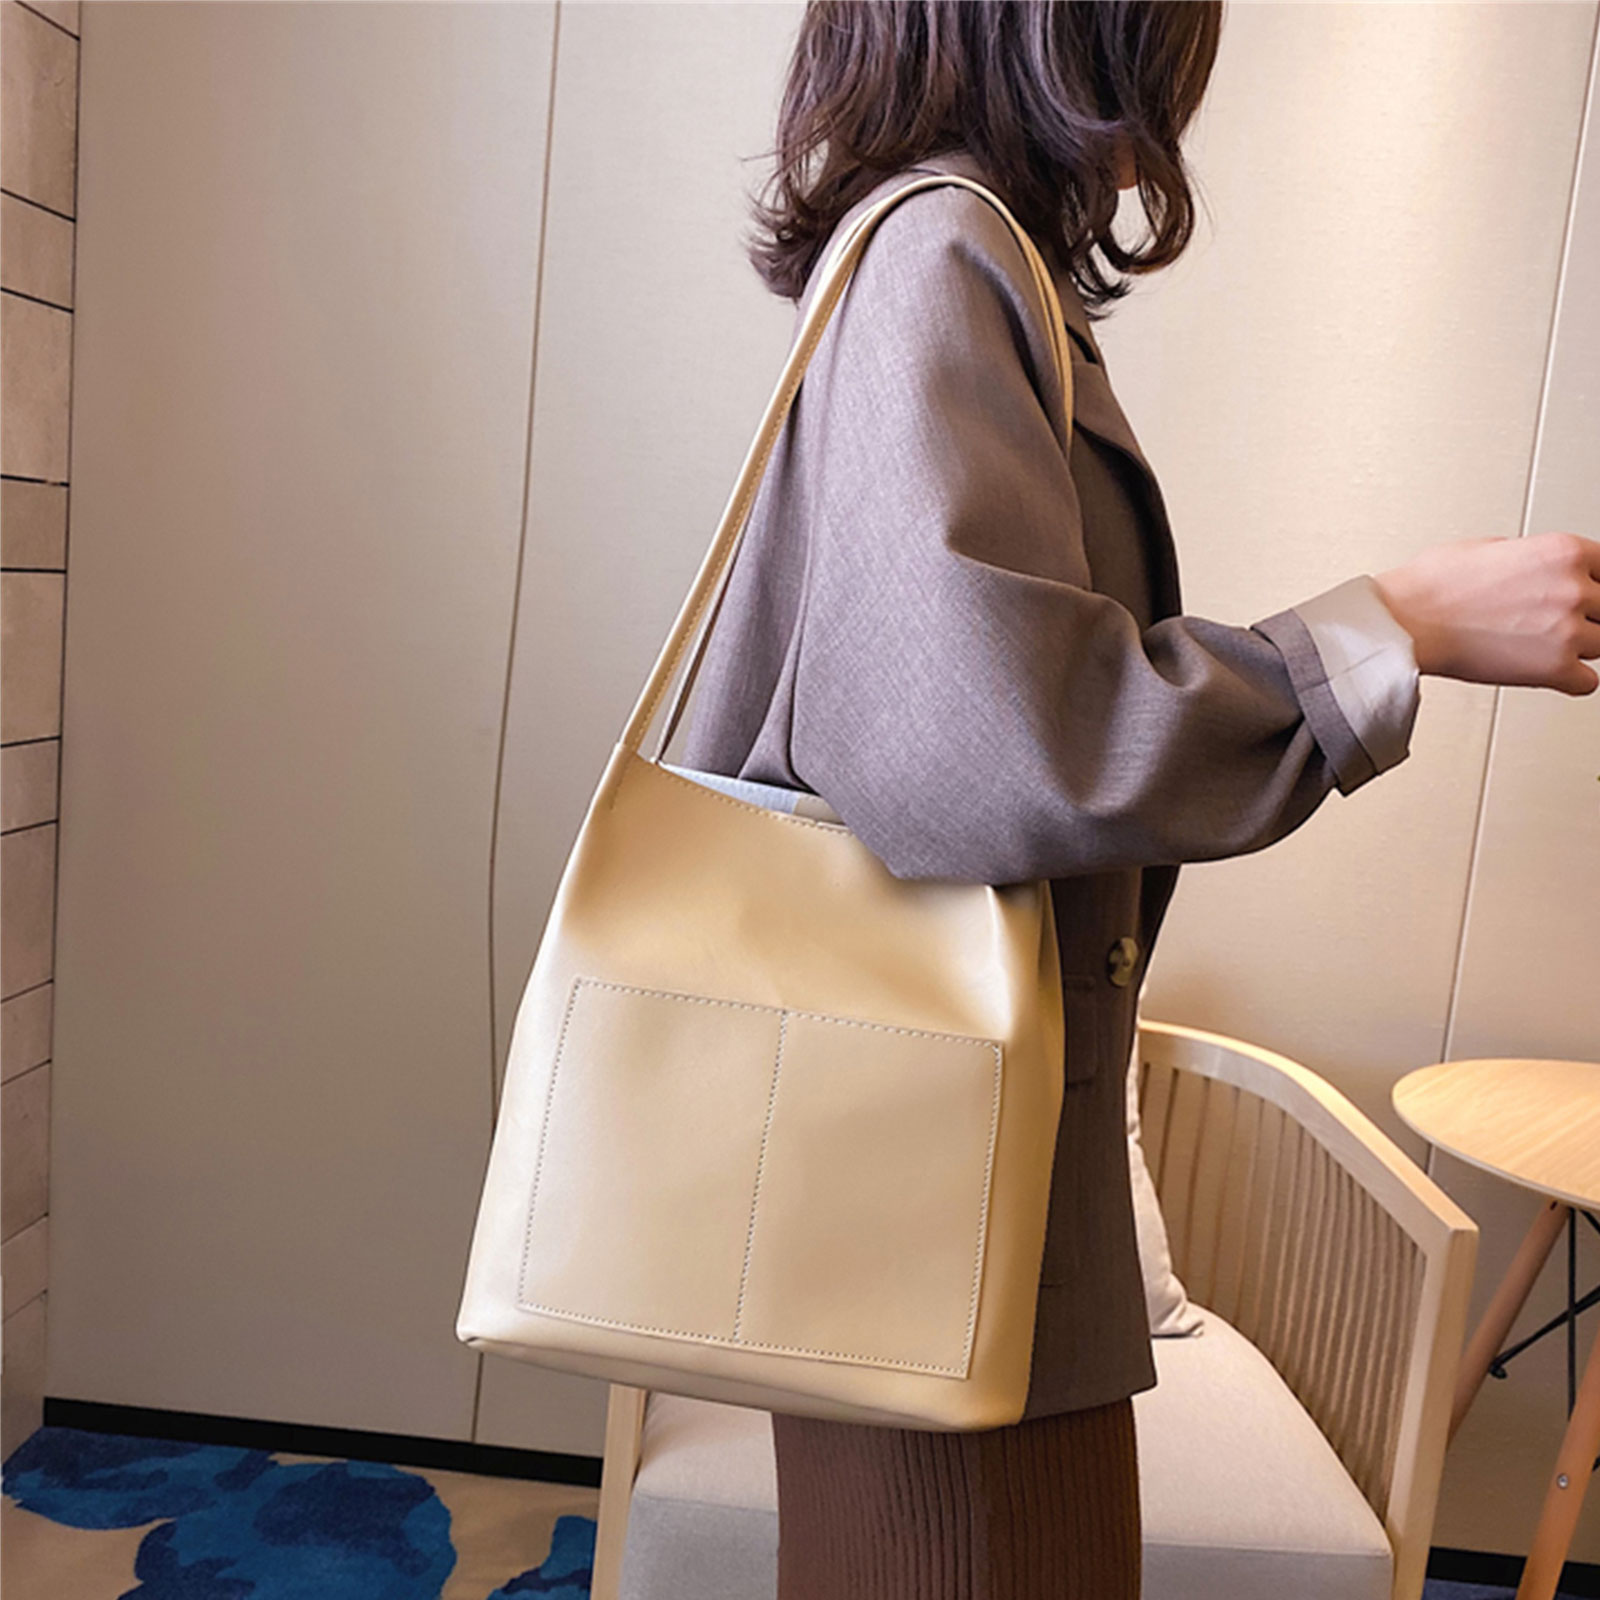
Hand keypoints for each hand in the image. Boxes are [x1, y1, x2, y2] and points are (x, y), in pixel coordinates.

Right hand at [1372, 532, 1599, 694]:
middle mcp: (1572, 588)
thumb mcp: (1488, 546)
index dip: (1595, 583)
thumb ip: (1531, 557)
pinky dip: (1571, 680)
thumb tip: (1539, 570)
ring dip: (1579, 647)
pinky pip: (1589, 682)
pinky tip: (1549, 672)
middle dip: (1586, 615)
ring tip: (1543, 645)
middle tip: (1555, 621)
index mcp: (1563, 551)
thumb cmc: (1430, 587)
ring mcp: (1567, 631)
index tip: (1587, 594)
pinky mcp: (1553, 669)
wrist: (1404, 623)